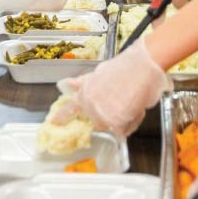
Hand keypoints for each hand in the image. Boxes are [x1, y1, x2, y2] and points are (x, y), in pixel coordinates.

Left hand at [52, 39, 171, 137]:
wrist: (142, 68)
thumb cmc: (124, 67)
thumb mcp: (99, 72)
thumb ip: (83, 82)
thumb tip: (67, 85)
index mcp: (85, 93)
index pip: (70, 108)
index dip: (61, 116)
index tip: (54, 122)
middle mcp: (92, 107)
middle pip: (94, 120)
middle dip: (104, 114)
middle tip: (116, 102)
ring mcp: (104, 117)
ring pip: (109, 126)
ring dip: (117, 119)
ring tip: (128, 102)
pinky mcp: (118, 124)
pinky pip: (123, 131)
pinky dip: (129, 123)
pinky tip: (134, 109)